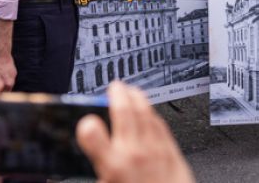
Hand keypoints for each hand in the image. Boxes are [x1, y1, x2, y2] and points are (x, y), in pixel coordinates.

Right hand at [76, 81, 195, 182]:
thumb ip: (101, 172)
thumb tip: (94, 161)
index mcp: (113, 167)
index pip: (93, 135)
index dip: (87, 123)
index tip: (85, 120)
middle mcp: (134, 154)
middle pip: (124, 112)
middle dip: (117, 94)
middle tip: (113, 87)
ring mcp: (155, 151)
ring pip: (145, 113)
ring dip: (137, 97)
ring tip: (131, 91)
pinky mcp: (173, 153)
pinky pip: (161, 125)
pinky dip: (152, 114)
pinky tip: (150, 112)